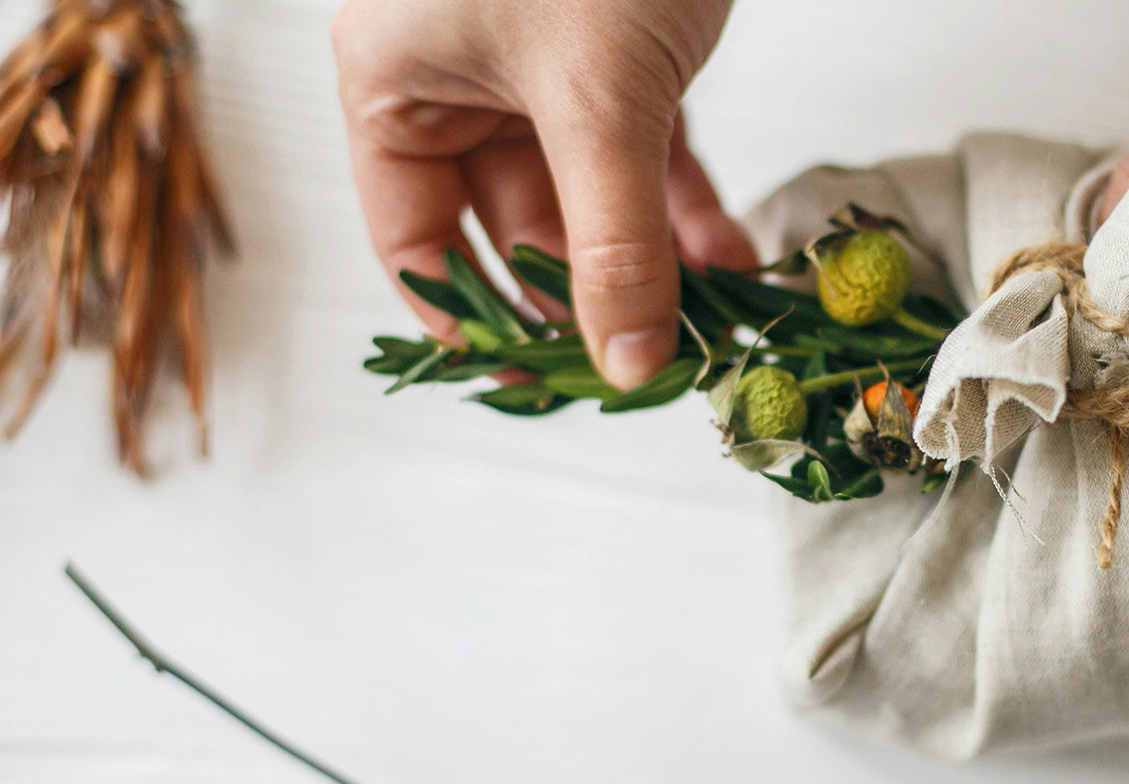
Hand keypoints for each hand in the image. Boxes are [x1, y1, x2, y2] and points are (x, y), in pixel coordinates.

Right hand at [333, 0, 755, 389]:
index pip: (417, 238)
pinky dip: (684, 205)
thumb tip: (630, 360)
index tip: (543, 386)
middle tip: (649, 363)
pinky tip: (730, 258)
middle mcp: (459, 75)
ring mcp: (542, 65)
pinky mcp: (618, 53)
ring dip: (648, 259)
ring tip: (708, 324)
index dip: (474, 319)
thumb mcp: (597, 97)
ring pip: (589, 196)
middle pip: (514, 228)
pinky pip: (642, 153)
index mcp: (398, 79)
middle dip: (587, 296)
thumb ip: (615, 238)